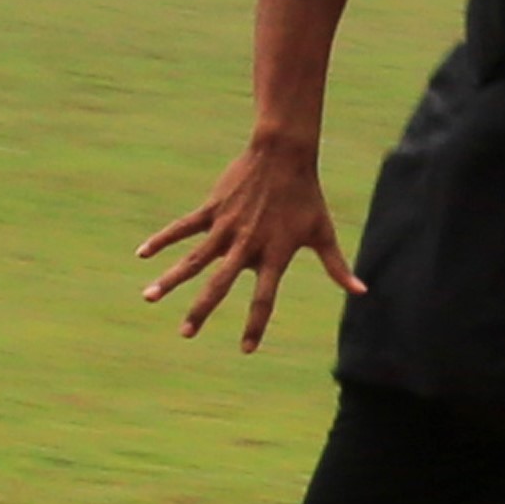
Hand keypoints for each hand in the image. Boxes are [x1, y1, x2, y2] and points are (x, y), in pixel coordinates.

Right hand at [136, 137, 366, 352]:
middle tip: (185, 334)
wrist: (284, 154)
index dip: (256, 325)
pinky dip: (162, 240)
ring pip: (194, 259)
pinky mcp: (212, 209)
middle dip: (201, 311)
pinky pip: (182, 227)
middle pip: (220, 285)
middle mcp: (247, 245)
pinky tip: (142, 254)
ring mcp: (226, 227)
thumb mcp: (323, 233)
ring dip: (171, 279)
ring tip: (149, 297)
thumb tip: (362, 292)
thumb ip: (337, 266)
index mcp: (274, 255)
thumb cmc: (306, 196)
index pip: (265, 298)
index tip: (246, 349)